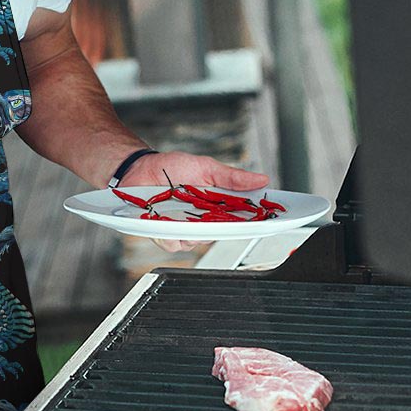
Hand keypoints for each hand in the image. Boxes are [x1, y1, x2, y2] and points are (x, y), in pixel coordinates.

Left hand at [120, 151, 269, 253]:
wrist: (140, 169)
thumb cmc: (172, 167)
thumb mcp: (206, 167)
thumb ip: (232, 177)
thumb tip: (261, 179)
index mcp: (217, 206)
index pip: (242, 219)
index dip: (256, 222)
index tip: (269, 220)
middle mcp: (203, 221)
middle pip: (221, 234)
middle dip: (222, 227)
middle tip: (217, 213)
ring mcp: (183, 229)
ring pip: (197, 242)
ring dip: (192, 229)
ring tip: (182, 210)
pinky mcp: (164, 234)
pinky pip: (173, 243)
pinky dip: (170, 233)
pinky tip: (165, 219)